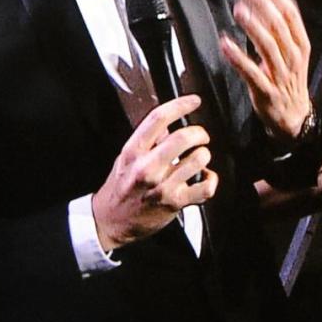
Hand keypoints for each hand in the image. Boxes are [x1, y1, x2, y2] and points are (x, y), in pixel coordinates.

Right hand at [91, 95, 217, 250]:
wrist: (111, 221)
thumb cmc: (119, 187)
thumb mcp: (126, 157)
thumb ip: (147, 140)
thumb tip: (169, 124)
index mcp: (134, 151)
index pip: (158, 118)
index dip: (180, 105)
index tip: (194, 100)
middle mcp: (148, 167)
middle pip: (183, 138)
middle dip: (199, 132)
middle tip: (200, 136)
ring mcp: (163, 186)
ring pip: (198, 160)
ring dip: (204, 155)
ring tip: (199, 157)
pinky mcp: (176, 203)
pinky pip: (206, 188)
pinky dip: (211, 180)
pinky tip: (205, 177)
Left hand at [219, 0, 311, 141]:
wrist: (294, 119)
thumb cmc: (289, 79)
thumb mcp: (292, 52)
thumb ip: (280, 26)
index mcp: (301, 45)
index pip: (291, 14)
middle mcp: (293, 58)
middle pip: (279, 26)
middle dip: (263, 4)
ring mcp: (281, 75)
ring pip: (268, 46)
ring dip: (253, 26)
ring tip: (239, 9)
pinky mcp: (266, 92)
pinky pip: (252, 73)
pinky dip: (239, 58)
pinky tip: (225, 44)